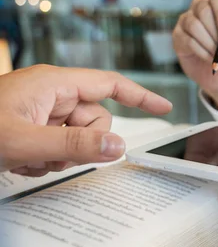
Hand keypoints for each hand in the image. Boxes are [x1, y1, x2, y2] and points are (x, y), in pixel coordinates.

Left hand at [0, 65, 171, 175]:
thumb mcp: (24, 143)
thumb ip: (75, 145)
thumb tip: (119, 147)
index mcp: (52, 84)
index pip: (110, 84)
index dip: (140, 96)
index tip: (165, 107)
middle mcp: (50, 95)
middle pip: (97, 118)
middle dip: (82, 142)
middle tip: (53, 154)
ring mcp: (42, 112)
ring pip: (80, 137)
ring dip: (62, 155)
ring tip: (30, 159)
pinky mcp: (34, 128)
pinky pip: (62, 146)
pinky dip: (48, 160)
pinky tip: (23, 163)